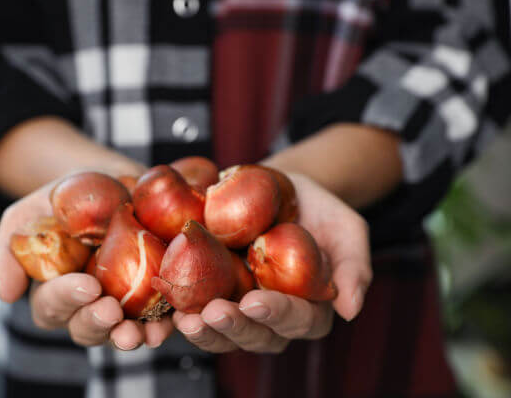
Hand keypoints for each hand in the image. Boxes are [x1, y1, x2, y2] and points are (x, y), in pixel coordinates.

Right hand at [0, 178, 173, 349]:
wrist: (113, 175)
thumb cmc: (67, 196)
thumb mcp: (31, 212)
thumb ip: (10, 249)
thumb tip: (7, 294)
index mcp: (55, 288)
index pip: (52, 306)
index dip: (67, 300)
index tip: (87, 285)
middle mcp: (87, 302)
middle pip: (86, 328)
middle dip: (97, 323)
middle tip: (110, 310)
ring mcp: (122, 302)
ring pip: (120, 332)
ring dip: (129, 336)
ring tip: (141, 332)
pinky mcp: (154, 294)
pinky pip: (160, 318)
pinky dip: (165, 325)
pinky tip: (170, 323)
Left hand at [173, 173, 371, 352]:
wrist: (278, 189)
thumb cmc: (318, 210)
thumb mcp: (346, 229)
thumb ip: (353, 266)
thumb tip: (350, 309)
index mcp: (310, 307)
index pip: (299, 321)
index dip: (278, 315)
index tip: (257, 302)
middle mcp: (274, 316)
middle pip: (257, 336)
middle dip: (235, 327)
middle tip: (214, 312)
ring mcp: (241, 308)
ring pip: (224, 334)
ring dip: (205, 331)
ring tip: (186, 318)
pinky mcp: (214, 293)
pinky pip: (198, 311)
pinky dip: (183, 312)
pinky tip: (171, 304)